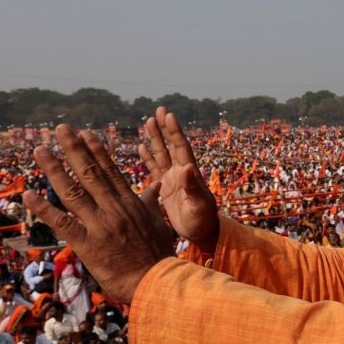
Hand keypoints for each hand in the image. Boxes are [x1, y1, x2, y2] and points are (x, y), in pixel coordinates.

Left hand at [23, 125, 174, 303]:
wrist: (156, 280)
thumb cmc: (159, 253)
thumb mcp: (158, 221)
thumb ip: (151, 201)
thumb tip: (157, 184)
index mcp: (130, 202)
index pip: (109, 170)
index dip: (95, 150)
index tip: (84, 133)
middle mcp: (113, 208)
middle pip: (89, 173)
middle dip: (73, 149)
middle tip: (60, 129)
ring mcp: (100, 224)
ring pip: (73, 191)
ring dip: (54, 169)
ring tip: (40, 150)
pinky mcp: (88, 243)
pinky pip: (62, 222)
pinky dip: (43, 208)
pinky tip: (28, 194)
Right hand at [139, 107, 218, 252]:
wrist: (201, 233)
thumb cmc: (203, 220)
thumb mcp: (199, 204)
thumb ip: (192, 187)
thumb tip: (188, 167)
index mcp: (189, 173)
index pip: (181, 147)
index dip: (175, 131)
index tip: (169, 115)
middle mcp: (181, 172)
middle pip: (171, 146)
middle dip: (165, 128)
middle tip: (159, 110)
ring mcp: (172, 179)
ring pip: (161, 154)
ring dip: (155, 139)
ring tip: (148, 121)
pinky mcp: (165, 188)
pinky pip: (154, 169)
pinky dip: (148, 158)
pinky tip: (141, 147)